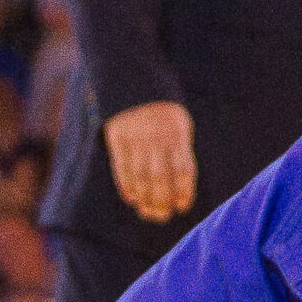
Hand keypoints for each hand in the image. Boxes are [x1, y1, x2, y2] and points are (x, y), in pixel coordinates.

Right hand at [104, 101, 196, 223]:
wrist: (136, 85)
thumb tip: (180, 191)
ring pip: (140, 175)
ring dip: (144, 197)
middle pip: (160, 176)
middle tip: (162, 216)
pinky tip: (131, 198)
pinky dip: (126, 185)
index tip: (182, 207)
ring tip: (147, 211)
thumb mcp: (179, 126)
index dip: (183, 191)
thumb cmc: (164, 115)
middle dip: (161, 200)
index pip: (183, 169)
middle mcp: (157, 137)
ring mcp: (136, 138)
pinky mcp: (117, 138)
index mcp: (177, 134)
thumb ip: (180, 153)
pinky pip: (121, 167)